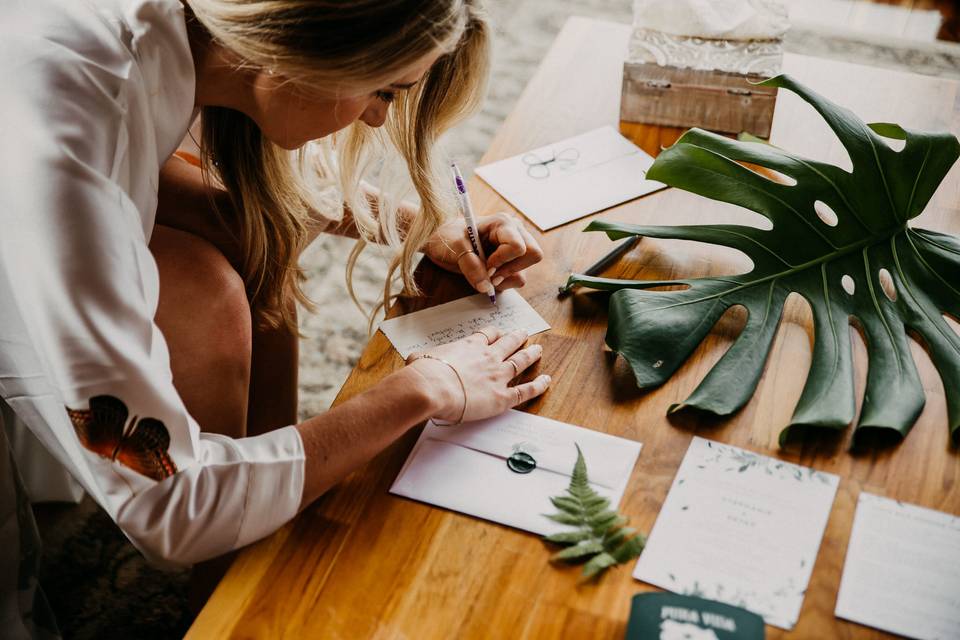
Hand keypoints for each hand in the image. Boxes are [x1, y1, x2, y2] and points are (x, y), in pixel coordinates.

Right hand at [406, 326, 550, 423]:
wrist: (431, 388)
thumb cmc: (423, 374)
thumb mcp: (419, 358)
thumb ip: (423, 358)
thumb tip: (415, 360)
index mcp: (469, 346)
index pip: (486, 335)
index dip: (495, 333)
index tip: (499, 332)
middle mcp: (487, 357)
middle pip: (508, 343)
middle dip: (517, 338)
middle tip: (525, 334)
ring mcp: (498, 376)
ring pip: (520, 361)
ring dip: (531, 354)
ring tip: (538, 349)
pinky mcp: (503, 397)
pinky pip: (526, 390)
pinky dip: (538, 385)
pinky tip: (547, 380)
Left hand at [424, 213, 543, 295]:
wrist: (442, 243)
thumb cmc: (448, 238)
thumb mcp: (454, 247)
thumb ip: (469, 265)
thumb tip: (486, 287)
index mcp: (503, 223)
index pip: (518, 246)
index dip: (502, 260)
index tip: (486, 264)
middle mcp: (515, 232)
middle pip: (533, 255)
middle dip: (510, 269)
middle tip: (489, 272)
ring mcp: (517, 248)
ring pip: (524, 272)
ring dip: (504, 278)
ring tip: (484, 273)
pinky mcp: (514, 262)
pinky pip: (518, 279)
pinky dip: (503, 283)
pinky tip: (489, 275)